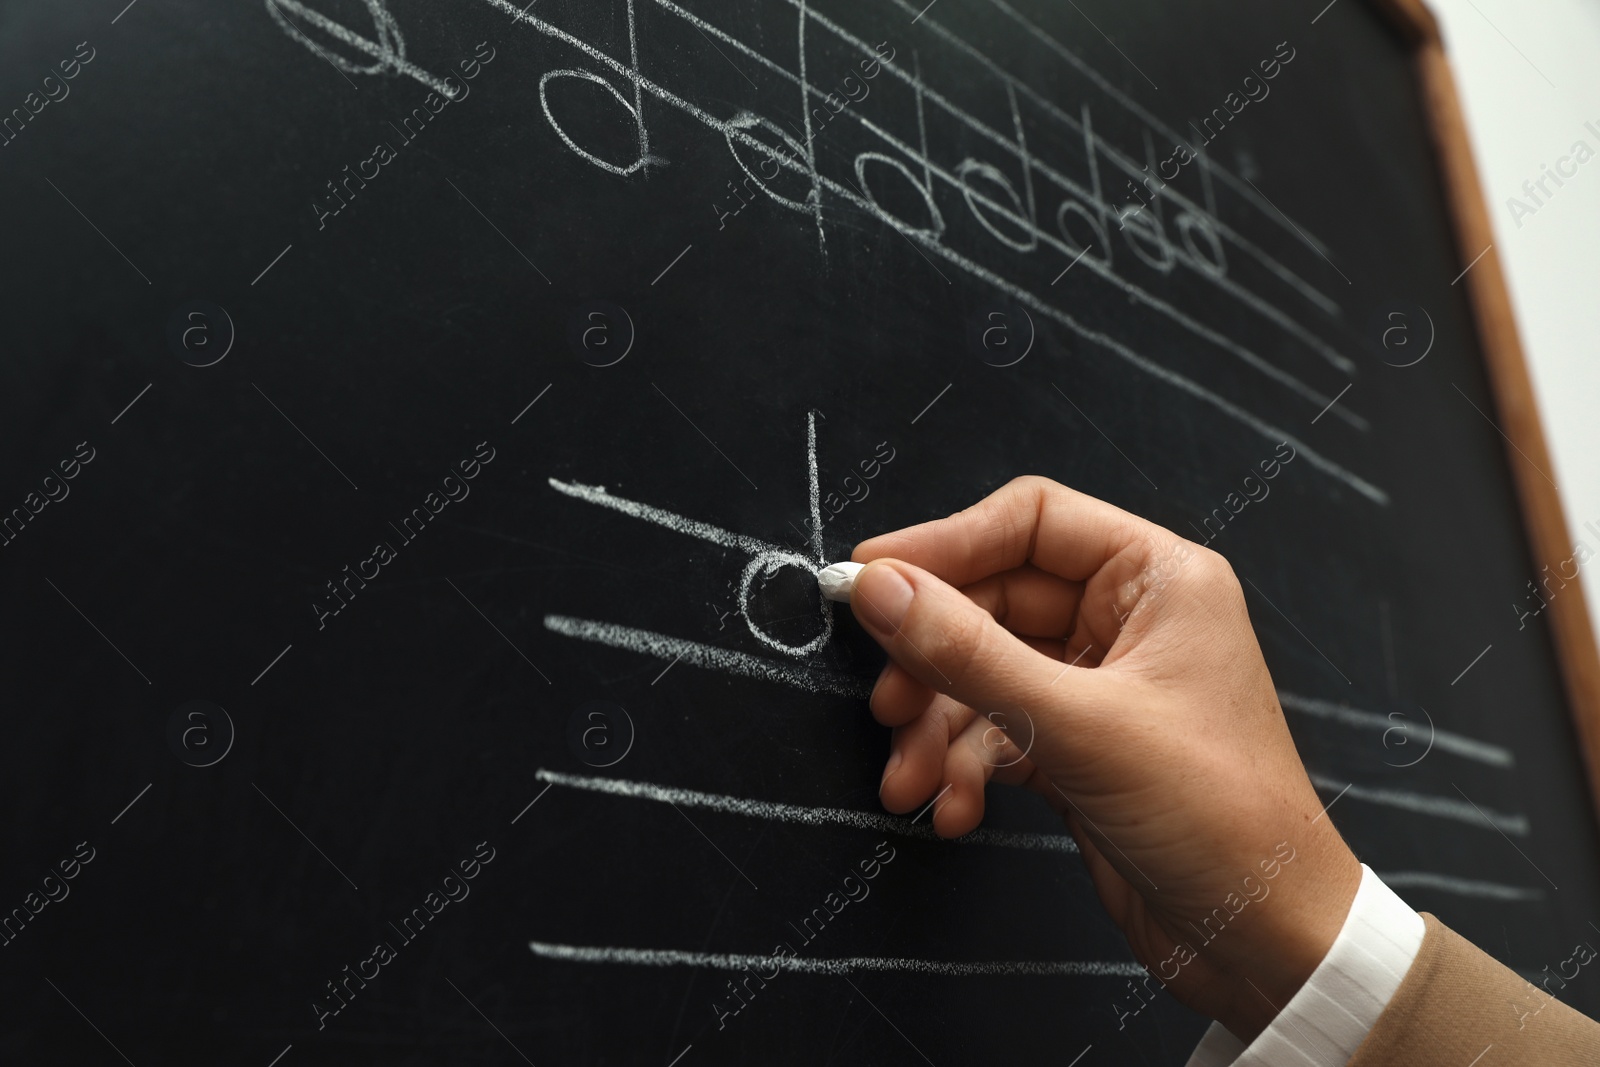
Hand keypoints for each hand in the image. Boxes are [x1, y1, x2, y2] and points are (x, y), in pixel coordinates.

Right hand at [848, 475, 1360, 1041]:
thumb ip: (968, 651)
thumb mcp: (1080, 724)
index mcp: (1157, 578)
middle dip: (932, 658)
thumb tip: (880, 588)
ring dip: (938, 727)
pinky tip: (956, 808)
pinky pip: (997, 730)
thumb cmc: (1221, 818)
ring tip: (911, 779)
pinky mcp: (1080, 748)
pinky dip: (966, 767)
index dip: (943, 544)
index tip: (869, 578)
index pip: (1030, 522)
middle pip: (993, 601)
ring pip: (985, 673)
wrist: (1267, 946)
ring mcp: (1102, 686)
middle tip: (888, 701)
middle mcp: (1129, 621)